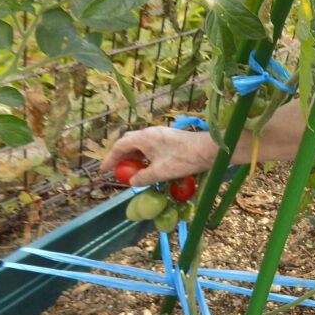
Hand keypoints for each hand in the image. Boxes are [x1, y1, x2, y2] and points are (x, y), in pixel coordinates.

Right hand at [100, 126, 218, 187]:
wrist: (209, 149)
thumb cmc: (184, 159)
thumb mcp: (161, 172)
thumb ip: (143, 177)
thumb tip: (132, 182)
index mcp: (144, 137)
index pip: (120, 145)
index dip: (110, 158)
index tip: (104, 170)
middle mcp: (150, 132)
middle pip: (129, 142)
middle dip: (122, 157)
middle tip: (118, 170)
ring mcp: (161, 134)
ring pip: (141, 144)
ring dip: (134, 157)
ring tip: (133, 172)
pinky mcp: (170, 138)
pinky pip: (151, 146)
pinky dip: (145, 156)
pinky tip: (149, 167)